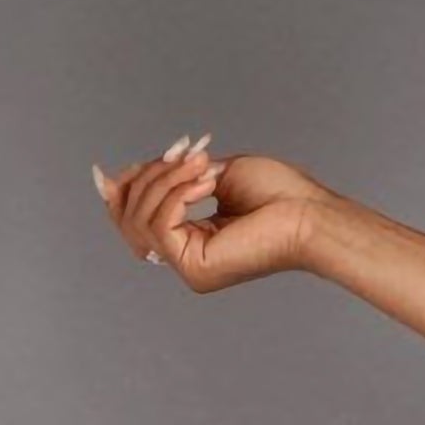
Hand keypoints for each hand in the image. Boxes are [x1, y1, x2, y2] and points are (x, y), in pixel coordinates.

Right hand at [95, 132, 345, 291]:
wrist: (313, 213)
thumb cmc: (280, 194)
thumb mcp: (211, 174)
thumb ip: (168, 178)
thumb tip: (112, 178)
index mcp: (190, 239)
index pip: (135, 218)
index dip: (124, 190)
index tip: (119, 167)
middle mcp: (185, 258)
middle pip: (131, 219)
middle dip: (150, 179)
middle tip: (185, 156)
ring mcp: (188, 267)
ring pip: (142, 219)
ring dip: (168, 182)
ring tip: (203, 166)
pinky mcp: (195, 267)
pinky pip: (161, 225)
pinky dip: (178, 194)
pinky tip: (207, 182)